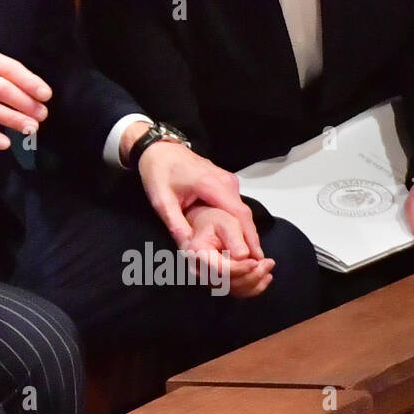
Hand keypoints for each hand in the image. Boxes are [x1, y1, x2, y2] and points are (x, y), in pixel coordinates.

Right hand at [0, 44, 49, 149]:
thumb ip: (6, 76)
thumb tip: (37, 95)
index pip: (9, 68)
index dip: (30, 82)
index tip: (45, 96)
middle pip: (1, 89)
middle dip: (25, 103)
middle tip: (41, 115)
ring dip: (13, 119)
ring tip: (30, 128)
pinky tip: (4, 142)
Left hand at [129, 126, 262, 257]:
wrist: (158, 148)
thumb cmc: (158, 172)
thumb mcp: (161, 201)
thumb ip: (176, 225)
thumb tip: (189, 251)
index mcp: (212, 185)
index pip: (238, 215)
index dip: (249, 237)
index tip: (256, 258)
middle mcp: (226, 181)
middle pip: (244, 214)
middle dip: (250, 238)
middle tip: (255, 264)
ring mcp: (228, 179)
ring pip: (241, 209)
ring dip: (245, 230)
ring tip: (249, 256)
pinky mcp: (225, 181)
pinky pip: (235, 204)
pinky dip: (238, 221)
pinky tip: (237, 238)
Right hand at [182, 206, 273, 298]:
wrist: (207, 227)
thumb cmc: (216, 222)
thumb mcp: (227, 223)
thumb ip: (234, 238)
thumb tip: (244, 256)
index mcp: (198, 252)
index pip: (221, 269)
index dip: (241, 268)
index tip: (257, 261)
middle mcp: (199, 269)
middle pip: (229, 282)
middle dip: (253, 274)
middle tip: (269, 262)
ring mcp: (208, 279)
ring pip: (235, 290)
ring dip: (256, 281)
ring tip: (268, 265)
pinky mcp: (218, 284)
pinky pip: (238, 293)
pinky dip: (255, 288)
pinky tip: (265, 276)